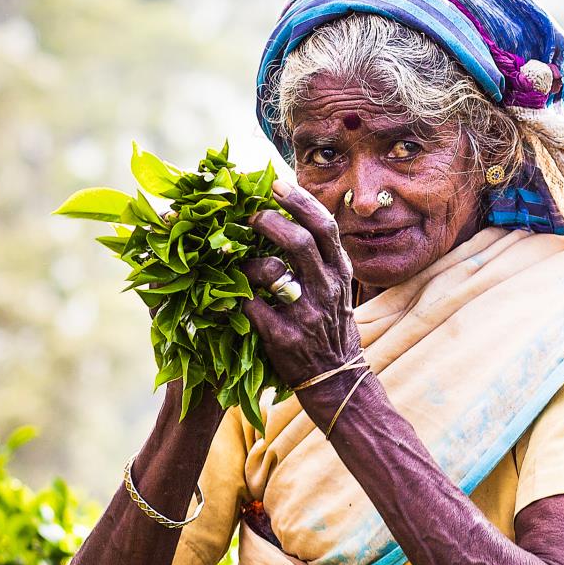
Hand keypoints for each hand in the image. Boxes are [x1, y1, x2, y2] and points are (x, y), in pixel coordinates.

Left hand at [239, 179, 362, 397]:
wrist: (338, 380)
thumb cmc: (330, 328)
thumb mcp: (337, 290)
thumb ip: (320, 259)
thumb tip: (292, 217)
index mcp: (340, 273)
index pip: (325, 227)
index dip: (300, 202)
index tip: (276, 184)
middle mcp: (327, 289)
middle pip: (300, 242)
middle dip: (270, 221)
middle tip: (250, 216)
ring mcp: (307, 315)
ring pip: (272, 272)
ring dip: (247, 264)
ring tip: (236, 265)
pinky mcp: (285, 338)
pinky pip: (252, 307)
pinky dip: (234, 299)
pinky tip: (223, 298)